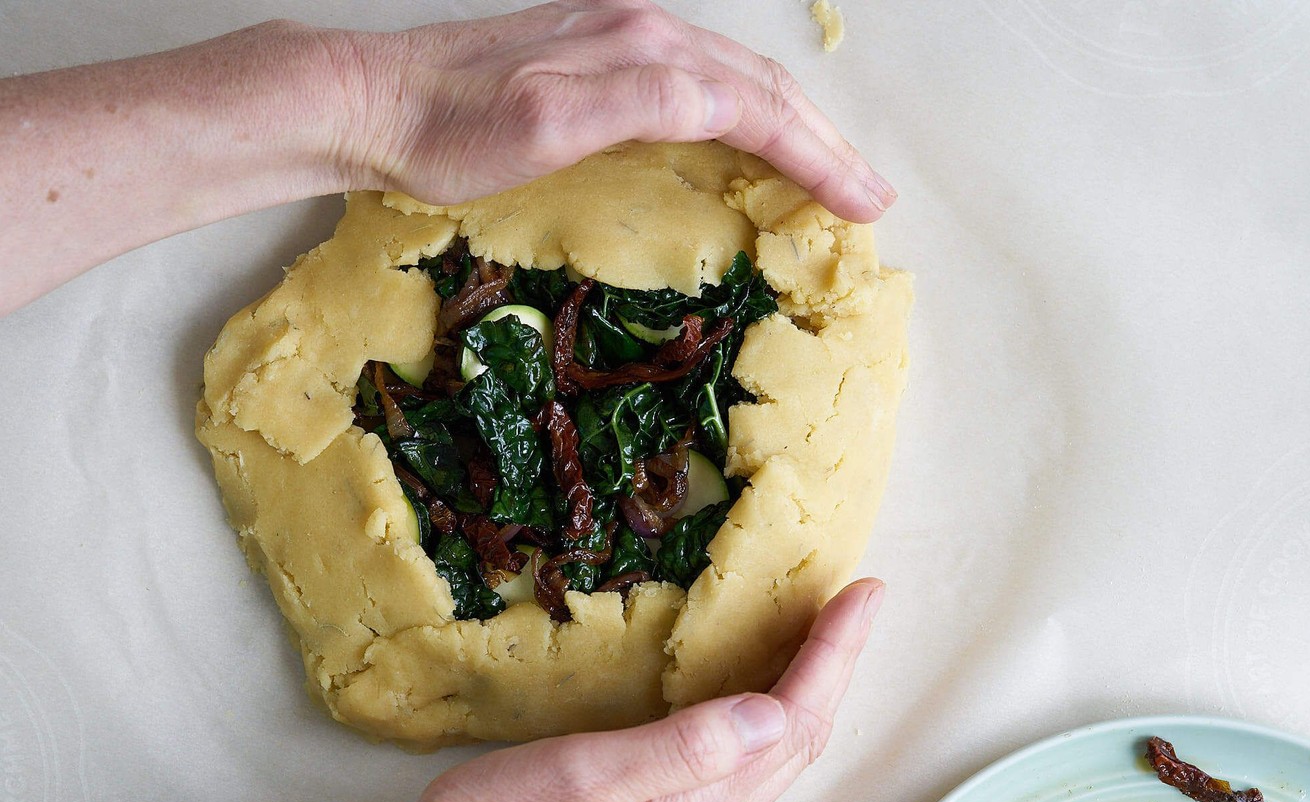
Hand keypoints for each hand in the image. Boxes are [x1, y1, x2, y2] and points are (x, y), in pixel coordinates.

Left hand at [332, 0, 895, 222]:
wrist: (379, 103)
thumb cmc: (454, 132)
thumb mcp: (548, 124)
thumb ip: (643, 102)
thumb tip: (727, 100)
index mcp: (644, 51)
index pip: (758, 107)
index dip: (819, 157)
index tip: (865, 204)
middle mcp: (644, 31)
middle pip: (761, 87)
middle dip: (825, 144)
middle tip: (872, 196)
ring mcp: (622, 37)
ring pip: (736, 80)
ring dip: (794, 128)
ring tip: (833, 170)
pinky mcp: (599, 55)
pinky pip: (700, 82)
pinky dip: (746, 116)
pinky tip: (749, 137)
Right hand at [393, 577, 883, 801]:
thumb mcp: (581, 776)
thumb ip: (681, 750)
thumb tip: (773, 711)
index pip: (792, 726)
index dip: (833, 657)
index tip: (863, 593)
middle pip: (796, 745)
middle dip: (833, 670)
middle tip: (853, 602)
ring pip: (772, 761)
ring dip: (804, 696)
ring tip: (819, 637)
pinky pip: (737, 773)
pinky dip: (763, 722)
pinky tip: (753, 695)